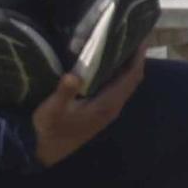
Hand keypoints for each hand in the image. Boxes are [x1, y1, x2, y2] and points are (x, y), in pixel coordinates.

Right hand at [32, 47, 146, 166]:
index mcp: (107, 104)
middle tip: (133, 36)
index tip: (141, 39)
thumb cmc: (49, 128)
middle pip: (132, 79)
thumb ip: (64, 93)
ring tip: (124, 44)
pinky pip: (117, 88)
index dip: (138, 59)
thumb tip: (74, 75)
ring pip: (125, 84)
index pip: (131, 78)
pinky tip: (109, 63)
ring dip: (128, 66)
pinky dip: (119, 74)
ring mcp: (108, 109)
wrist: (46, 151)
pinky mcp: (101, 110)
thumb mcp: (52, 109)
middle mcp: (113, 106)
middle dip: (135, 59)